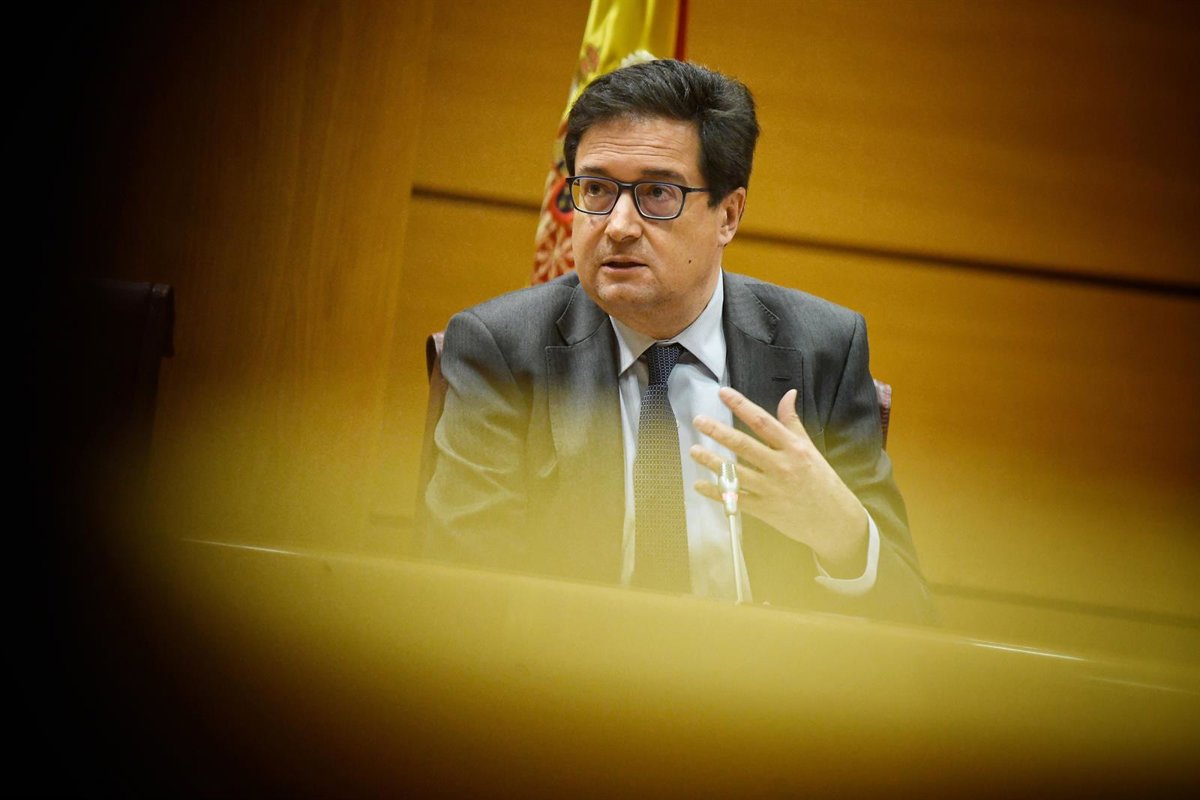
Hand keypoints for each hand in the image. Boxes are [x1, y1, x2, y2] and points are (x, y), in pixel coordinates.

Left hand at [691, 387, 867, 570]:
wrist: (834, 520)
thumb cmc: (821, 481)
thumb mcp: (810, 449)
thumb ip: (792, 423)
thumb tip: (788, 394)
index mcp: (793, 448)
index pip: (763, 422)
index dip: (741, 406)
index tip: (723, 393)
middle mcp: (781, 466)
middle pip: (744, 445)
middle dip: (718, 432)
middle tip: (698, 420)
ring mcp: (771, 489)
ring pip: (735, 472)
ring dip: (712, 461)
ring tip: (694, 450)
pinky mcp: (764, 509)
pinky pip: (735, 498)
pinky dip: (716, 492)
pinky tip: (700, 484)